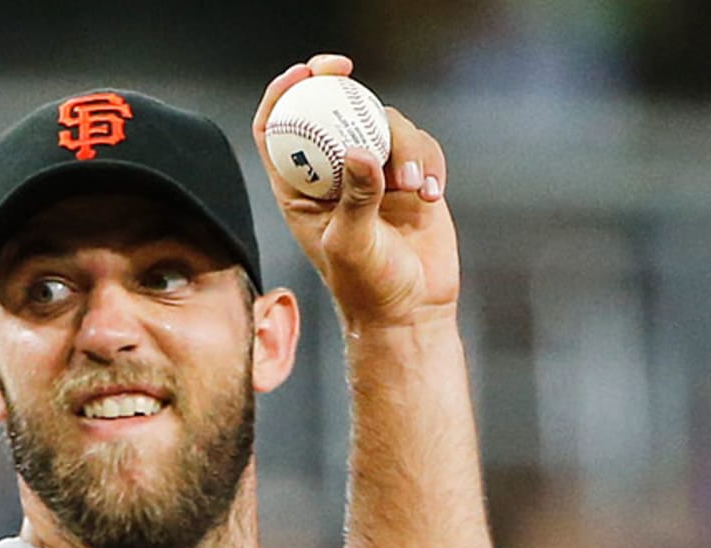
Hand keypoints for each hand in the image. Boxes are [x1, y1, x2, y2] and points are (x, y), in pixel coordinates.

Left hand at [252, 54, 459, 327]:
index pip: (277, 131)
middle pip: (331, 110)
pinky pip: (420, 145)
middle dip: (341, 87)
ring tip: (414, 190)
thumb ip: (356, 198)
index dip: (283, 94)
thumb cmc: (367, 288)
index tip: (305, 75)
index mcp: (299, 191)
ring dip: (404, 146)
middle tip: (348, 73)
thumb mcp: (352, 245)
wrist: (410, 311)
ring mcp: (372, 174)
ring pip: (383, 124)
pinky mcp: (409, 178)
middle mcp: (332, 176)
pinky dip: (429, 161)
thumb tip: (360, 151)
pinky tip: (434, 196)